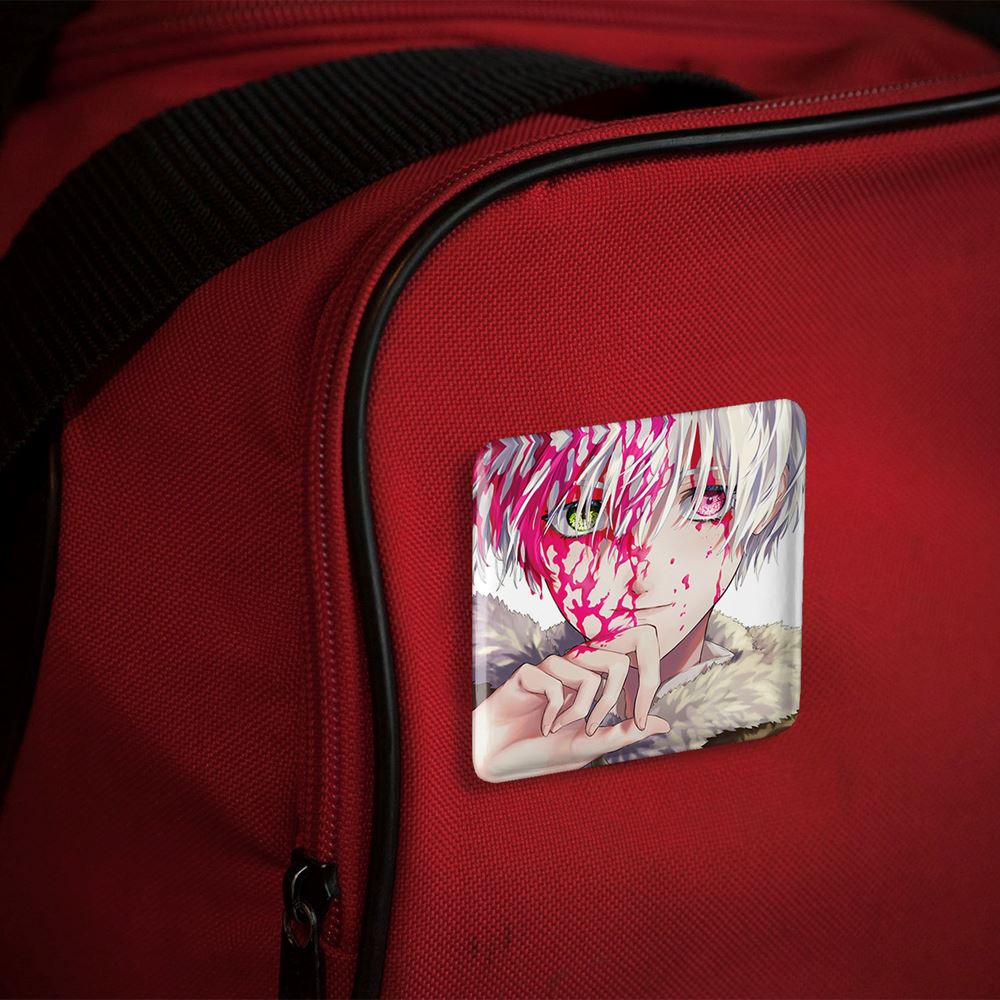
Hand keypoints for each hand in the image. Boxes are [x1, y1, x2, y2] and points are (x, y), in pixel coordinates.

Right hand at [472, 627, 669, 782]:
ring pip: (585, 676)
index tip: (632, 722)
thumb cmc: (543, 754)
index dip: (635, 691)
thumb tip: (665, 723)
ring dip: (576, 713)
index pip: (624, 666)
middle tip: (591, 728)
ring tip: (557, 731)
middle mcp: (571, 671)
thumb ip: (625, 732)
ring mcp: (548, 670)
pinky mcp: (525, 675)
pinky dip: (552, 712)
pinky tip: (541, 726)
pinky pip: (553, 681)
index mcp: (589, 683)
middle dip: (607, 702)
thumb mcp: (591, 746)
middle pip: (613, 661)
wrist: (501, 762)